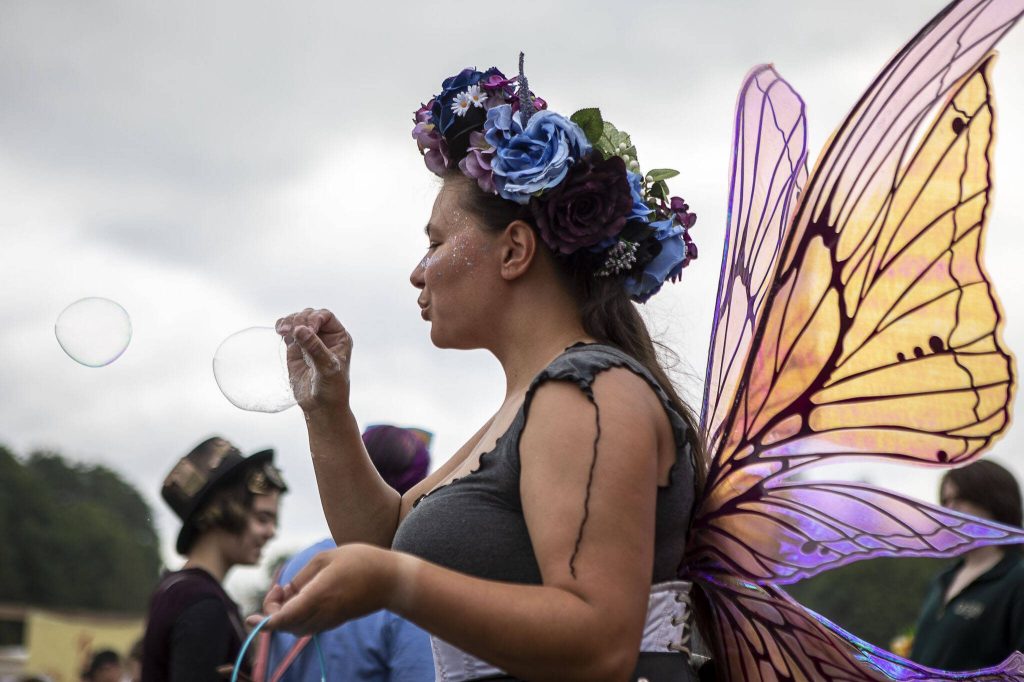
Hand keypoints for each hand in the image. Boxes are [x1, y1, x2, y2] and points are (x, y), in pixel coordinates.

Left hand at [247, 544, 396, 634]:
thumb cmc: (362, 562)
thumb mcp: (327, 557)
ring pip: (295, 627)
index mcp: (318, 596)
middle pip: (286, 625)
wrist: (392, 581)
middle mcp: (322, 613)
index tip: (250, 618)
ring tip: (289, 590)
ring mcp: (329, 620)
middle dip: (273, 610)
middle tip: (279, 588)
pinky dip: (296, 615)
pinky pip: (307, 625)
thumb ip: (302, 576)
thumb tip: (288, 592)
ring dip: (284, 613)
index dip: (264, 622)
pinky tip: (302, 595)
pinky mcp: (335, 621)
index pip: (283, 618)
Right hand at [275, 308, 351, 413]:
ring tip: (283, 330)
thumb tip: (300, 330)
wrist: (321, 407)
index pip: (326, 316)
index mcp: (339, 337)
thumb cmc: (331, 388)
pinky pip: (288, 332)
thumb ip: (315, 349)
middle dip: (299, 319)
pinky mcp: (296, 349)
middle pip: (310, 316)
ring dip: (289, 322)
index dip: (314, 318)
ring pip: (297, 321)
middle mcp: (325, 336)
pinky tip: (279, 330)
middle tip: (292, 331)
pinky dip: (283, 327)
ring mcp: (309, 341)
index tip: (307, 329)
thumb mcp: (327, 368)